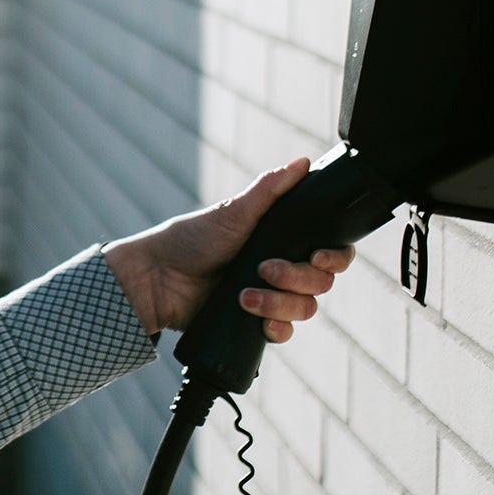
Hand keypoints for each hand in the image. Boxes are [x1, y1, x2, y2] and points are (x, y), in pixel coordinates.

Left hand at [100, 157, 356, 344]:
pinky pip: (284, 332)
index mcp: (284, 242)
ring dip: (279, 302)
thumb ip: (270, 189)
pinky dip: (275, 326)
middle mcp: (283, 270)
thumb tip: (302, 162)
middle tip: (264, 268)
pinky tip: (257, 318)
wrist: (159, 279)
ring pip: (305, 309)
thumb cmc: (193, 239)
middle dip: (297, 277)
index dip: (334, 257)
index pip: (330, 254)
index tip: (317, 255)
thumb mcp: (234, 211)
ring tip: (245, 295)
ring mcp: (271, 298)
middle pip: (321, 283)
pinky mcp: (256, 323)